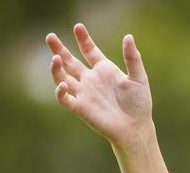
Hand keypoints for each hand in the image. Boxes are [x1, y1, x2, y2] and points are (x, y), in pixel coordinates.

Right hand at [46, 23, 153, 147]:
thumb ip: (132, 58)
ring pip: (62, 77)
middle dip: (59, 49)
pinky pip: (65, 99)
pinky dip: (60, 91)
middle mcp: (91, 80)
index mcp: (104, 70)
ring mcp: (84, 93)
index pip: (89, 51)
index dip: (83, 39)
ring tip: (56, 57)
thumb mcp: (138, 78)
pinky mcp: (80, 108)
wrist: (136, 128)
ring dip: (56, 68)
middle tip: (50, 36)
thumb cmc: (139, 105)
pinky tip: (63, 84)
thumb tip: (128, 36)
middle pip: (69, 61)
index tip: (78, 27)